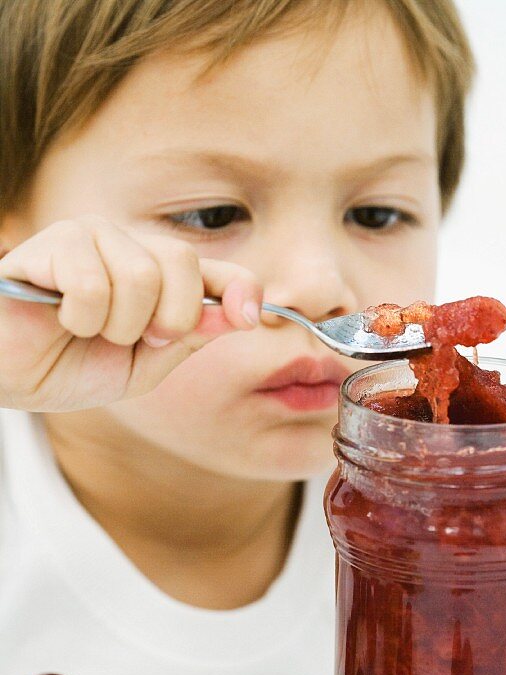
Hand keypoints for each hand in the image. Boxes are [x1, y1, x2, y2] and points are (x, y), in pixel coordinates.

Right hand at [0, 215, 261, 411]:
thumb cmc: (72, 366)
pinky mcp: (55, 241)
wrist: (12, 375)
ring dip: (117, 325)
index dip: (241, 288)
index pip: (217, 269)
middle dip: (168, 318)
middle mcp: (131, 246)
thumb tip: (237, 313)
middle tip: (132, 339)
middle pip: (184, 262)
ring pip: (142, 276)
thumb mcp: (145, 365)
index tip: (251, 317)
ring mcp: (93, 236)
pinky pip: (94, 284)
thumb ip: (190, 337)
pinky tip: (60, 318)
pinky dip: (81, 318)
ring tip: (88, 330)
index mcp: (160, 276)